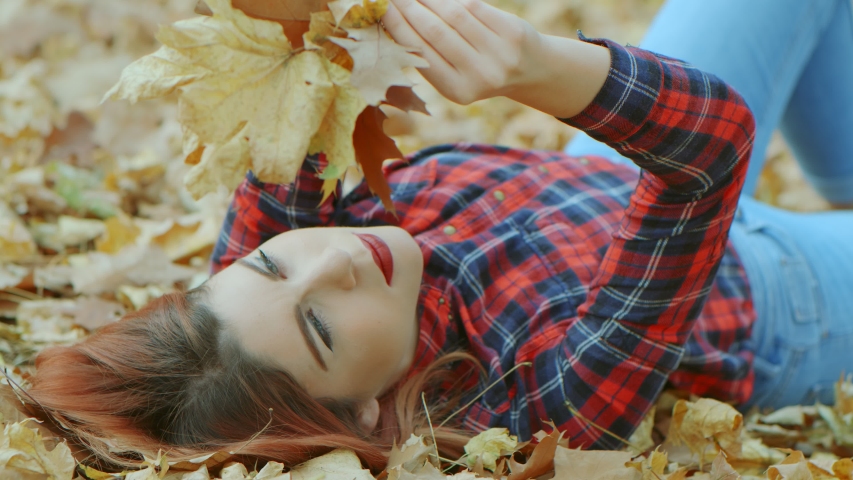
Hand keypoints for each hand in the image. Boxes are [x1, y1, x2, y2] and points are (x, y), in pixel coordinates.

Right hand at [382, 0, 541, 104]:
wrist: (529, 70)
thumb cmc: (480, 70)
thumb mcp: (455, 76)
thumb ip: (428, 55)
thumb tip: (393, 22)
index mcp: (458, 91)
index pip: (421, 54)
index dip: (399, 29)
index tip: (382, 10)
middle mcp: (479, 75)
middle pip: (435, 33)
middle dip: (409, 9)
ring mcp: (498, 53)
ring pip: (454, 16)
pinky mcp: (511, 32)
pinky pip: (474, 7)